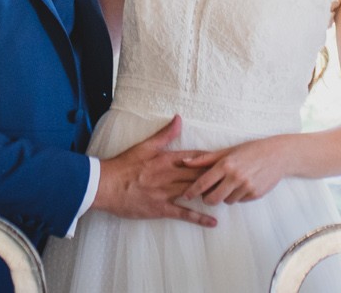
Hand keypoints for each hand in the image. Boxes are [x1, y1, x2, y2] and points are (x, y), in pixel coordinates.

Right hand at [93, 116, 217, 226]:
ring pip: (193, 192)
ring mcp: (166, 193)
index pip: (194, 158)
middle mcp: (169, 175)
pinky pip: (182, 214)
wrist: (105, 185)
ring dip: (211, 193)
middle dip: (216, 176)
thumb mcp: (145, 146)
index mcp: (166, 159)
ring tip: (229, 196)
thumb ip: (164, 134)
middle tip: (234, 178)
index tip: (227, 159)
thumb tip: (179, 118)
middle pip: (198, 175)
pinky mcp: (160, 209)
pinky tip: (213, 222)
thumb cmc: (124, 165)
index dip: (211, 159)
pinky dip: (198, 218)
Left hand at [177, 136, 294, 204]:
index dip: (192, 191)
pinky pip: (240, 201)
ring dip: (225, 196)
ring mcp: (246, 187)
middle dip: (207, 199)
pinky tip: (243, 185)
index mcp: (226, 164)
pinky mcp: (255, 194)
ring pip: (227, 201)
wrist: (277, 155)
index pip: (203, 182)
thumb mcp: (227, 151)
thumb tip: (185, 162)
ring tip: (230, 184)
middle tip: (207, 195)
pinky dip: (238, 196)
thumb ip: (205, 159)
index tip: (185, 195)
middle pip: (213, 198)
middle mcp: (235, 177)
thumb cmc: (250, 150)